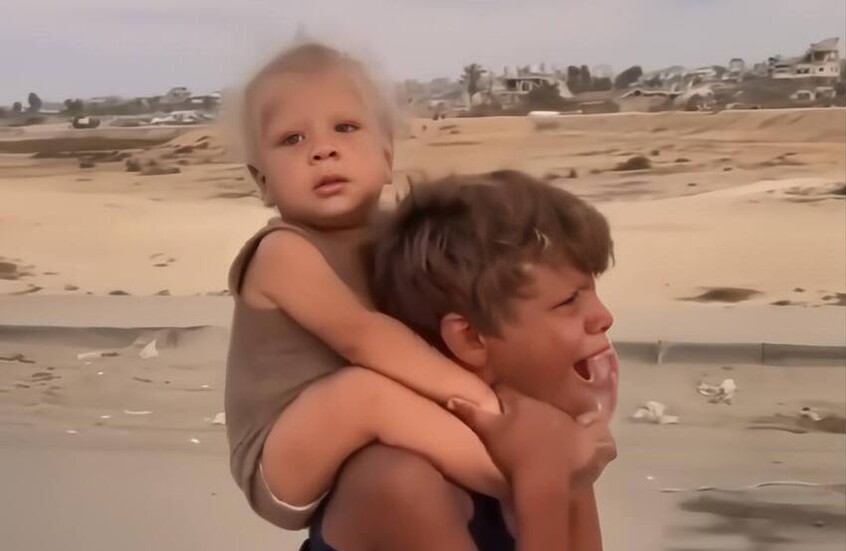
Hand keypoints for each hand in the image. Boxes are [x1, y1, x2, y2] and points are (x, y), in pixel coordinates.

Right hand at [448, 385, 615, 487]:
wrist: (543, 478)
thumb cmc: (515, 452)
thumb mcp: (489, 432)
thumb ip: (470, 414)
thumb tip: (452, 397)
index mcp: (526, 404)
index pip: (512, 394)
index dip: (505, 398)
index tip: (499, 404)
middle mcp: (551, 409)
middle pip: (542, 406)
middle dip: (536, 413)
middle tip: (527, 425)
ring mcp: (574, 426)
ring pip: (573, 418)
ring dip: (568, 425)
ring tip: (559, 437)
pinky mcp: (593, 445)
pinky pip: (602, 439)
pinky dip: (600, 440)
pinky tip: (596, 442)